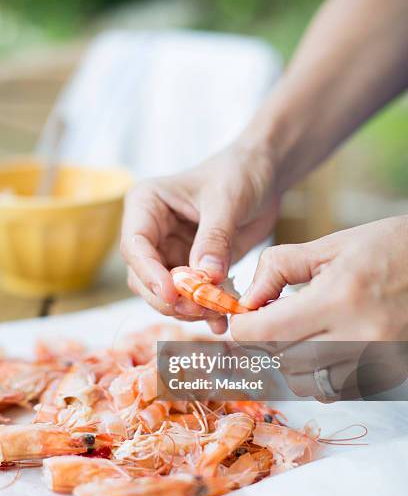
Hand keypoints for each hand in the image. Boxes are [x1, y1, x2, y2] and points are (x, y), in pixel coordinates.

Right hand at [121, 141, 277, 332]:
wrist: (261, 177)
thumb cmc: (239, 174)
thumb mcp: (228, 201)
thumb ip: (215, 239)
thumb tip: (206, 278)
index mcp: (146, 205)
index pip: (135, 246)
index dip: (149, 274)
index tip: (172, 294)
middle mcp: (151, 232)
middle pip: (144, 277)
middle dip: (170, 298)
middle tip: (201, 309)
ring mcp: (169, 252)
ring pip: (165, 294)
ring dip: (188, 309)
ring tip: (218, 313)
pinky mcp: (190, 268)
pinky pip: (190, 297)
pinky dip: (204, 311)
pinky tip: (221, 320)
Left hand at [231, 217, 407, 399]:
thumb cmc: (388, 247)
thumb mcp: (331, 246)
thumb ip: (280, 268)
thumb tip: (247, 299)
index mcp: (339, 298)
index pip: (268, 332)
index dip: (243, 327)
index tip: (240, 319)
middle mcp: (359, 337)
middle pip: (282, 361)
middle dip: (266, 342)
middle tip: (268, 321)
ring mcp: (376, 361)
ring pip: (306, 384)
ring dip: (289, 363)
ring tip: (298, 334)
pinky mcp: (386, 373)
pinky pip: (335, 391)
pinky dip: (317, 376)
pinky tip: (321, 349)